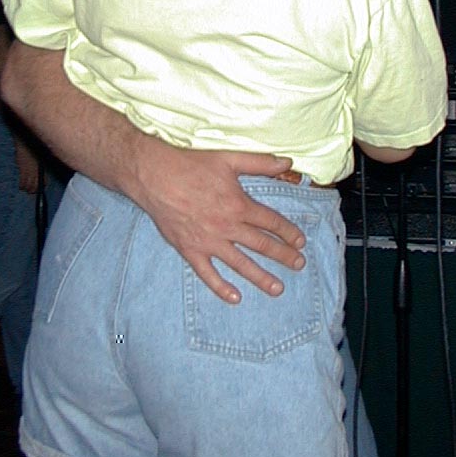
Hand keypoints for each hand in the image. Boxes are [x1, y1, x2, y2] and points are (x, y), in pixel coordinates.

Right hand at [13, 139, 39, 192]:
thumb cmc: (33, 149)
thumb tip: (41, 174)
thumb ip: (40, 167)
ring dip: (28, 189)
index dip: (42, 186)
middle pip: (36, 185)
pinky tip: (21, 187)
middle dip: (34, 190)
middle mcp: (37, 171)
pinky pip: (22, 181)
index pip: (44, 181)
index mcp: (42, 169)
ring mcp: (29, 171)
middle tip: (32, 192)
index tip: (40, 188)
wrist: (25, 144)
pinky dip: (22, 185)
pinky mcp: (22, 170)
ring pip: (29, 185)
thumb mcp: (40, 159)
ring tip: (26, 190)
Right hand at [131, 140, 306, 303]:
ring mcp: (209, 242)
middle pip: (262, 245)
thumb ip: (260, 163)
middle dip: (283, 256)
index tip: (300, 242)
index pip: (271, 222)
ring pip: (241, 264)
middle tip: (298, 265)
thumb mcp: (229, 159)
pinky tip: (235, 298)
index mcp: (239, 205)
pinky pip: (208, 273)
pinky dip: (221, 287)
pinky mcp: (190, 250)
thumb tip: (287, 163)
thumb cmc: (191, 165)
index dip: (288, 233)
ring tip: (277, 288)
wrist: (155, 176)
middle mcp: (228, 227)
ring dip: (261, 277)